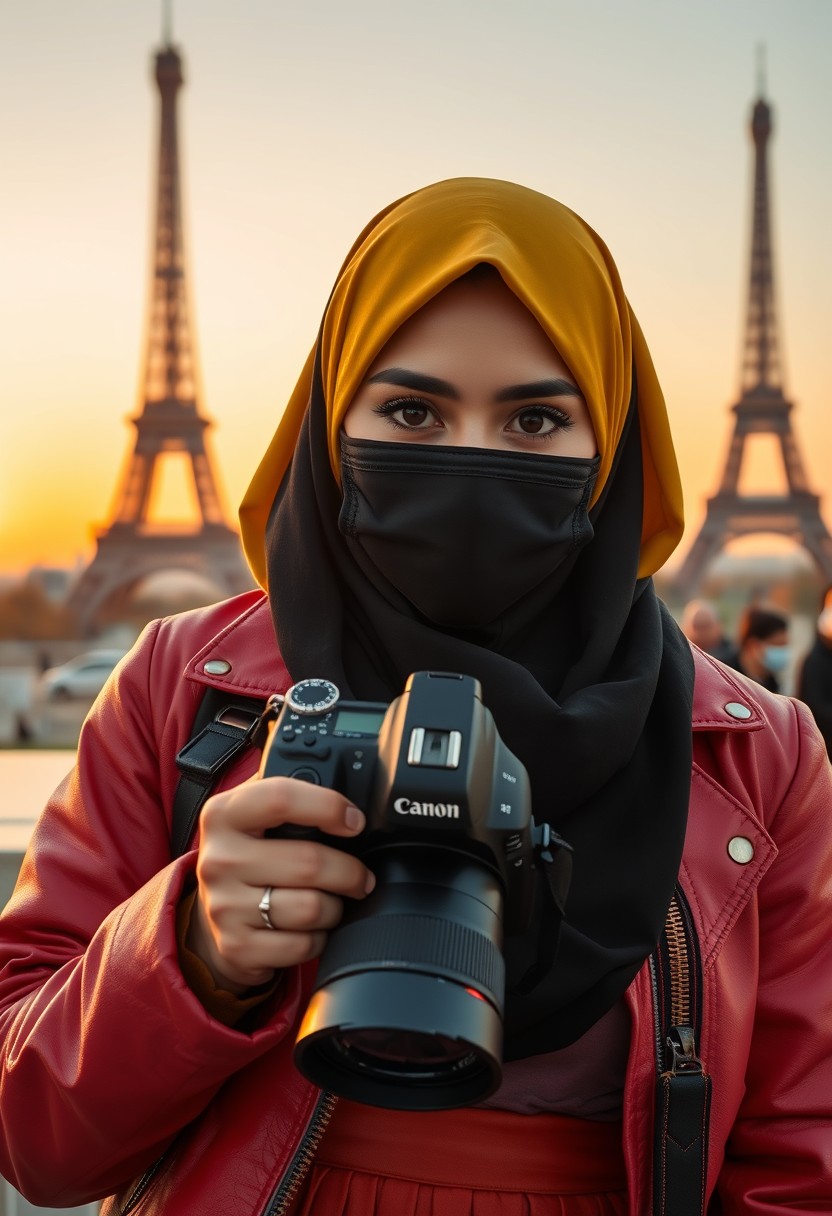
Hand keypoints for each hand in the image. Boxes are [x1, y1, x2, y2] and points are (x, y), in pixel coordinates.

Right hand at [188, 777, 374, 993]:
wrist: (211, 916)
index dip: (328, 807)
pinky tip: (312, 928)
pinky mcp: (237, 946)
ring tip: (334, 901)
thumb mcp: (252, 815)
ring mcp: (225, 906)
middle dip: (351, 872)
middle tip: (361, 876)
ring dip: (336, 907)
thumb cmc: (248, 856)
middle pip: (309, 862)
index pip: (281, 798)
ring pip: (312, 907)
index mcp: (224, 814)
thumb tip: (346, 797)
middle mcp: (219, 859)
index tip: (354, 821)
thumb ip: (288, 796)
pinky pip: (302, 945)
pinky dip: (319, 938)